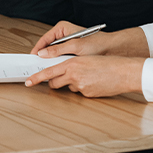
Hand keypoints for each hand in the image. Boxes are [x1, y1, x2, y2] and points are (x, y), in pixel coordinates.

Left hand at [25, 55, 143, 97]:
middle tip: (59, 79)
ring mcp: (80, 86)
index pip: (48, 72)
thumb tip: (59, 70)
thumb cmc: (107, 63)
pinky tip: (94, 82)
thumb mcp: (85, 58)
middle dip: (54, 83)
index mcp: (71, 63)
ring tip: (87, 76)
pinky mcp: (87, 94)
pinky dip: (84, 88)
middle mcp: (73, 75)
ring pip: (68, 87)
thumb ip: (70, 64)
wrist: (124, 72)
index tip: (28, 82)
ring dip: (72, 84)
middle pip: (54, 83)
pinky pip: (80, 92)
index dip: (36, 78)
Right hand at [30, 22, 147, 58]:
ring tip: (47, 68)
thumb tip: (43, 53)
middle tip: (38, 65)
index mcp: (62, 28)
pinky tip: (59, 68)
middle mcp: (63, 34)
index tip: (33, 58)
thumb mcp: (76, 46)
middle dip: (44, 56)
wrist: (113, 49)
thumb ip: (58, 50)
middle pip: (48, 46)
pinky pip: (61, 57)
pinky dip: (59, 63)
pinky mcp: (72, 50)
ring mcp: (67, 43)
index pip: (44, 39)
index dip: (38, 49)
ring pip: (54, 53)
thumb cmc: (98, 43)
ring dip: (52, 60)